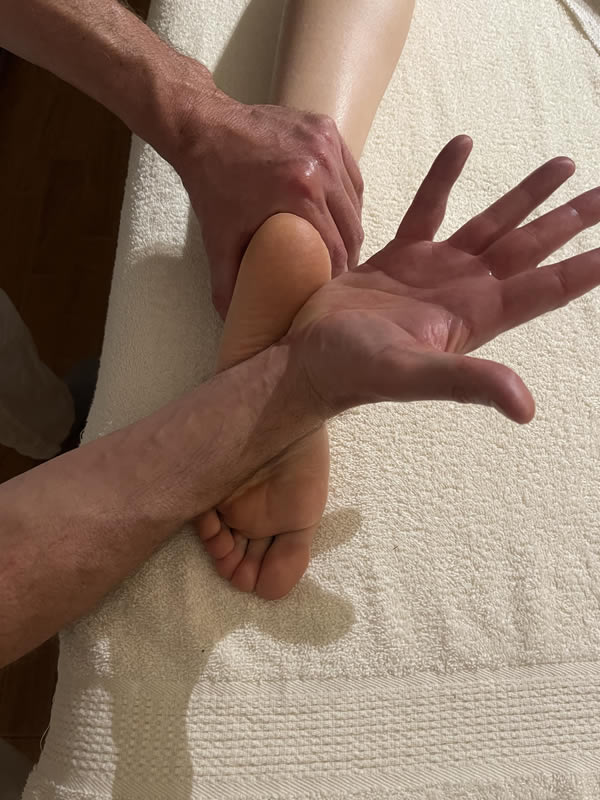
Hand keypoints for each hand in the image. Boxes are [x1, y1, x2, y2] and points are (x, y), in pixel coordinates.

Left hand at [175, 89, 362, 316]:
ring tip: (338, 245)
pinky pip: (350, 174)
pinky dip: (347, 197)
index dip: (336, 275)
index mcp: (300, 194)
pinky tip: (336, 213)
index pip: (336, 249)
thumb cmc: (212, 184)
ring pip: (356, 200)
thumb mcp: (217, 240)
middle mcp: (321, 166)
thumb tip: (233, 323)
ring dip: (350, 226)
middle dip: (348, 254)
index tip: (329, 290)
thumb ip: (227, 284)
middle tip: (335, 271)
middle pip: (352, 227)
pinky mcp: (327, 129)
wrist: (203, 127)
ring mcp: (327, 143)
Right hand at [288, 136, 599, 422]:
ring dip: (527, 196)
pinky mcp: (401, 256)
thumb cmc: (354, 371)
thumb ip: (466, 382)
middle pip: (531, 249)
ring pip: (492, 224)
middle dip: (570, 222)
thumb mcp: (411, 375)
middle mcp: (465, 289)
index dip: (585, 267)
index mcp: (476, 314)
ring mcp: (435, 270)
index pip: (546, 288)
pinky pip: (431, 208)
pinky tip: (463, 146)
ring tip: (564, 164)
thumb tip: (525, 408)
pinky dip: (446, 178)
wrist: (307, 357)